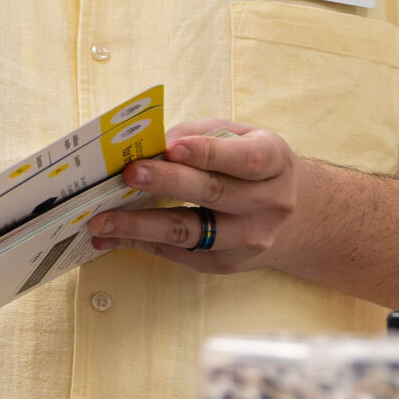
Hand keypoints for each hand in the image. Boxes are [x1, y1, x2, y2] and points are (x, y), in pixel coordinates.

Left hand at [87, 118, 303, 271]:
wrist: (297, 218)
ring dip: (140, 225)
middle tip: (128, 174)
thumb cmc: (253, 167)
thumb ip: (199, 135)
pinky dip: (139, 242)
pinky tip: (109, 236)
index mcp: (275, 162)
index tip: (169, 147)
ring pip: (189, 232)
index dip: (206, 152)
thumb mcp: (241, 138)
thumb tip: (150, 145)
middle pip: (212, 193)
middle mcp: (268, 203)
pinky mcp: (225, 263)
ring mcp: (248, 238)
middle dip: (165, 183)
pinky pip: (178, 252)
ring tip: (101, 220)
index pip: (243, 158)